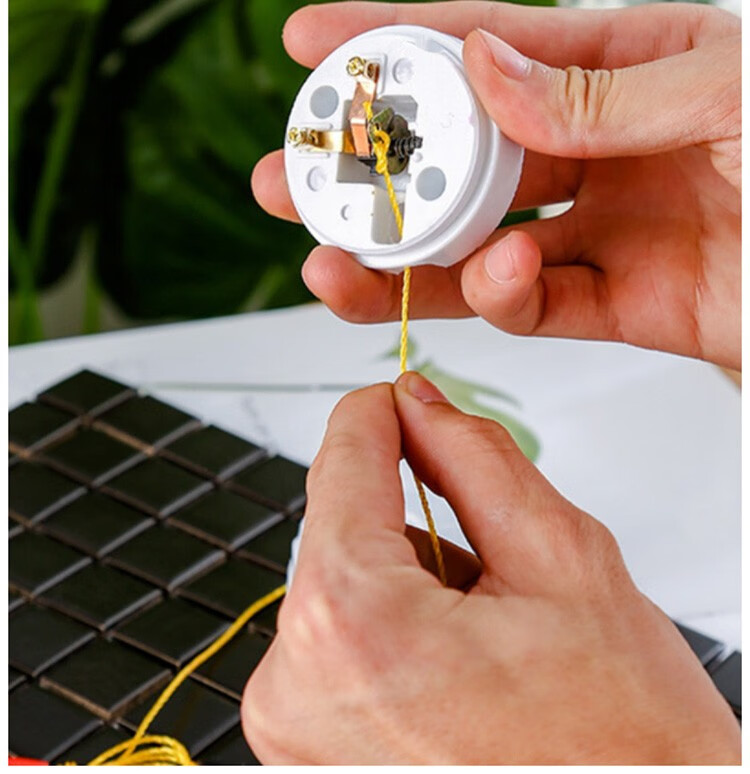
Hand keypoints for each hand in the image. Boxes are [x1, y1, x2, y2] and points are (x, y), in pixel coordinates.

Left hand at [241, 374, 739, 763]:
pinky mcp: (304, 754)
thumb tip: (420, 404)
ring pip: (343, 586)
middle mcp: (294, 685)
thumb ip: (476, 458)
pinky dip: (392, 636)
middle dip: (413, 525)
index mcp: (351, 622)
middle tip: (495, 580)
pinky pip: (337, 647)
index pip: (342, 459)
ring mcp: (292, 729)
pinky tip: (455, 679)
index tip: (402, 398)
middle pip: (341, 527)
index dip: (380, 413)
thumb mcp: (563, 563)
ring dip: (408, 587)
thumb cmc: (619, 748)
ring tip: (487, 651)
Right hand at [252, 2, 740, 368]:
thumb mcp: (735, 87)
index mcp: (627, 63)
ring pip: (475, 240)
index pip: (489, 43)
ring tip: (338, 261)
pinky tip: (490, 280)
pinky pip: (532, 301)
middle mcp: (599, 145)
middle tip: (295, 177)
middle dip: (369, 167)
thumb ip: (605, 87)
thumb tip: (490, 70)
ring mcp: (600, 226)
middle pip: (460, 154)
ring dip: (404, 254)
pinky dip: (499, 296)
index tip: (313, 46)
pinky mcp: (612, 300)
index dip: (396, 39)